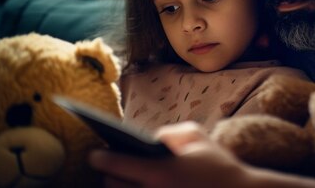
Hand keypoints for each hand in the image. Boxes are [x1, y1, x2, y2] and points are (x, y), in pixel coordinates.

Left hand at [89, 121, 248, 187]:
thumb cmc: (219, 167)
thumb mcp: (198, 138)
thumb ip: (171, 132)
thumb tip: (152, 138)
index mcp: (159, 171)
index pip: (117, 164)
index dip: (101, 158)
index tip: (95, 154)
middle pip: (113, 187)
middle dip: (108, 176)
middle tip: (108, 169)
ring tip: (119, 180)